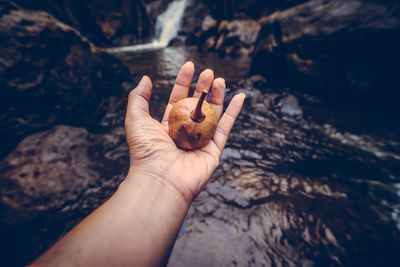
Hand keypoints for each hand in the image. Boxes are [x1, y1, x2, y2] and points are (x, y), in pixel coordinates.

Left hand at [124, 62, 244, 204]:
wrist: (161, 179)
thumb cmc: (146, 151)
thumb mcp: (136, 119)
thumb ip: (139, 97)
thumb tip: (146, 79)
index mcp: (167, 126)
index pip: (177, 99)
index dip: (183, 82)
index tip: (190, 66)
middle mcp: (185, 133)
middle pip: (197, 105)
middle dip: (202, 87)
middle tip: (207, 72)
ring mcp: (200, 141)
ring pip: (213, 114)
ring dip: (217, 96)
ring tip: (219, 79)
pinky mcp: (214, 150)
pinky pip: (226, 128)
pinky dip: (234, 112)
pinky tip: (239, 97)